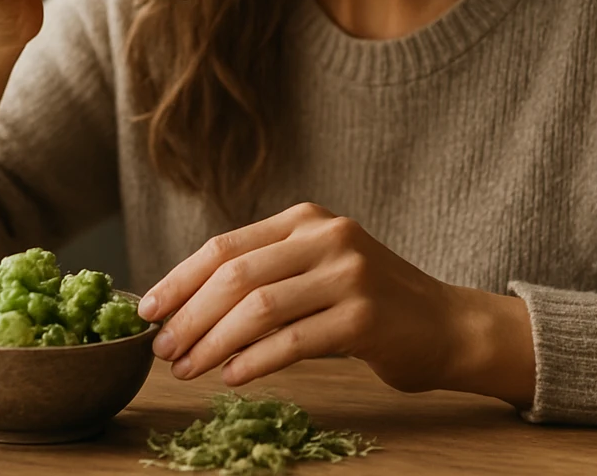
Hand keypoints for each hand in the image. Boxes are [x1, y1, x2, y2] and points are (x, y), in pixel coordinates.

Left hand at [138, 203, 536, 407]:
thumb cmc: (372, 306)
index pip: (226, 245)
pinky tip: (232, 378)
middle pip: (236, 275)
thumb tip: (185, 308)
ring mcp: (349, 273)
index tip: (149, 311)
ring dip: (213, 342)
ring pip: (259, 308)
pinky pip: (293, 340)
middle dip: (190, 316)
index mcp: (307, 219)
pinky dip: (253, 362)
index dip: (180, 280)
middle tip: (163, 350)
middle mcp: (327, 236)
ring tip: (188, 369)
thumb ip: (266, 276)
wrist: (447, 326)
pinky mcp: (365, 315)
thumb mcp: (318, 271)